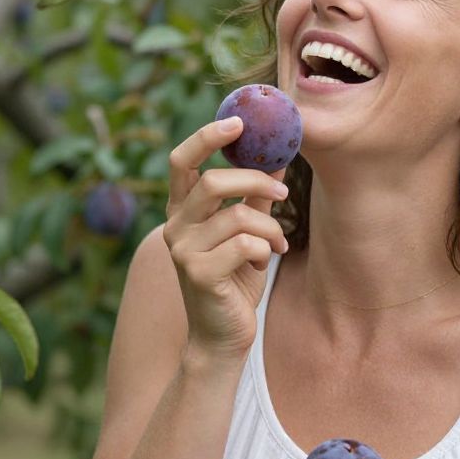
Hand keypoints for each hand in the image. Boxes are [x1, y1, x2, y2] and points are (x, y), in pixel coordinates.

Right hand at [164, 117, 289, 359]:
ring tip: (278, 242)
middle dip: (257, 182)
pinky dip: (264, 248)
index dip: (207, 137)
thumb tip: (277, 156)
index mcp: (182, 211)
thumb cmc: (235, 281)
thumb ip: (255, 197)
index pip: (182, 162)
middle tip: (284, 193)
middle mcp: (175, 227)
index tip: (239, 122)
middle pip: (214, 181)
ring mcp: (182, 251)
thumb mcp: (247, 232)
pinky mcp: (198, 273)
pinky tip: (264, 260)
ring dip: (269, 226)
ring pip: (237, 215)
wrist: (223, 336)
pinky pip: (244, 244)